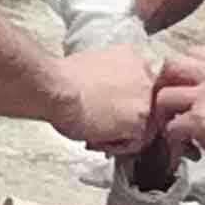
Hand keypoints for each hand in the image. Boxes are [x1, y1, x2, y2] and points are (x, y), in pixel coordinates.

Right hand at [56, 35, 159, 155]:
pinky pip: (135, 142)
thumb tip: (103, 94)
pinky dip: (115, 146)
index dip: (119, 104)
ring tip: (93, 134)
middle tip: (98, 127)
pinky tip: (95, 138)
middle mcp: (145, 75)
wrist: (58, 89)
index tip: (104, 111)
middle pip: (142, 106)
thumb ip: (107, 79)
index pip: (137, 89)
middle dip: (122, 120)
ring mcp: (145, 98)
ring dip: (118, 135)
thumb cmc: (63, 80)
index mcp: (132, 59)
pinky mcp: (140, 120)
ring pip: (142, 126)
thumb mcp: (91, 66)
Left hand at [150, 48, 204, 192]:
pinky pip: (171, 127)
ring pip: (163, 96)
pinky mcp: (200, 120)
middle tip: (167, 109)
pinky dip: (174, 141)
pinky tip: (189, 150)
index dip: (182, 72)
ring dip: (164, 117)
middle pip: (171, 64)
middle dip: (162, 86)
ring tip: (176, 133)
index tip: (184, 92)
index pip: (195, 53)